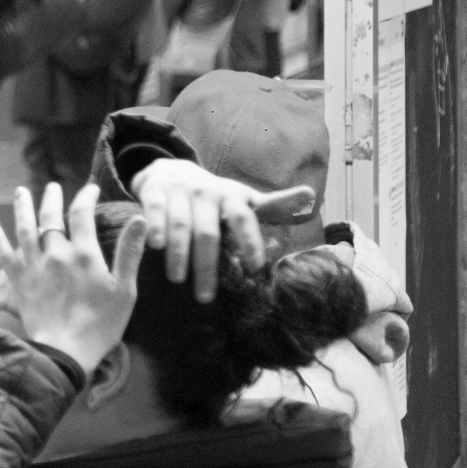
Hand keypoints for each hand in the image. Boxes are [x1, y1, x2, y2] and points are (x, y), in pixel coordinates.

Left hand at [0, 183, 144, 374]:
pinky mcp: (18, 279)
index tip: (90, 189)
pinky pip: (4, 252)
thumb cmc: (101, 324)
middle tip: (53, 186)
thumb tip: (139, 219)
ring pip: (25, 227)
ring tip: (21, 191)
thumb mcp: (125, 290)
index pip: (82, 214)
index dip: (86, 197)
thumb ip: (129, 253)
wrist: (65, 351)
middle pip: (51, 216)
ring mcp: (34, 265)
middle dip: (52, 198)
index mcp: (84, 254)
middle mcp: (56, 253)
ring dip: (23, 207)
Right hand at [128, 158, 313, 302]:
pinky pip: (154, 211)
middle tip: (206, 297)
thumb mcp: (243, 198)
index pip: (244, 219)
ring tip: (178, 281)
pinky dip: (154, 228)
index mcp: (232, 197)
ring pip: (180, 225)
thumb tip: (312, 198)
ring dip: (179, 255)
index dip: (250, 242)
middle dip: (207, 265)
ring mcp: (179, 191)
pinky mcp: (153, 192)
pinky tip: (154, 247)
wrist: (171, 170)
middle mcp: (206, 192)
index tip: (254, 269)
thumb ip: (275, 205)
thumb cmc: (214, 195)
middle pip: (208, 232)